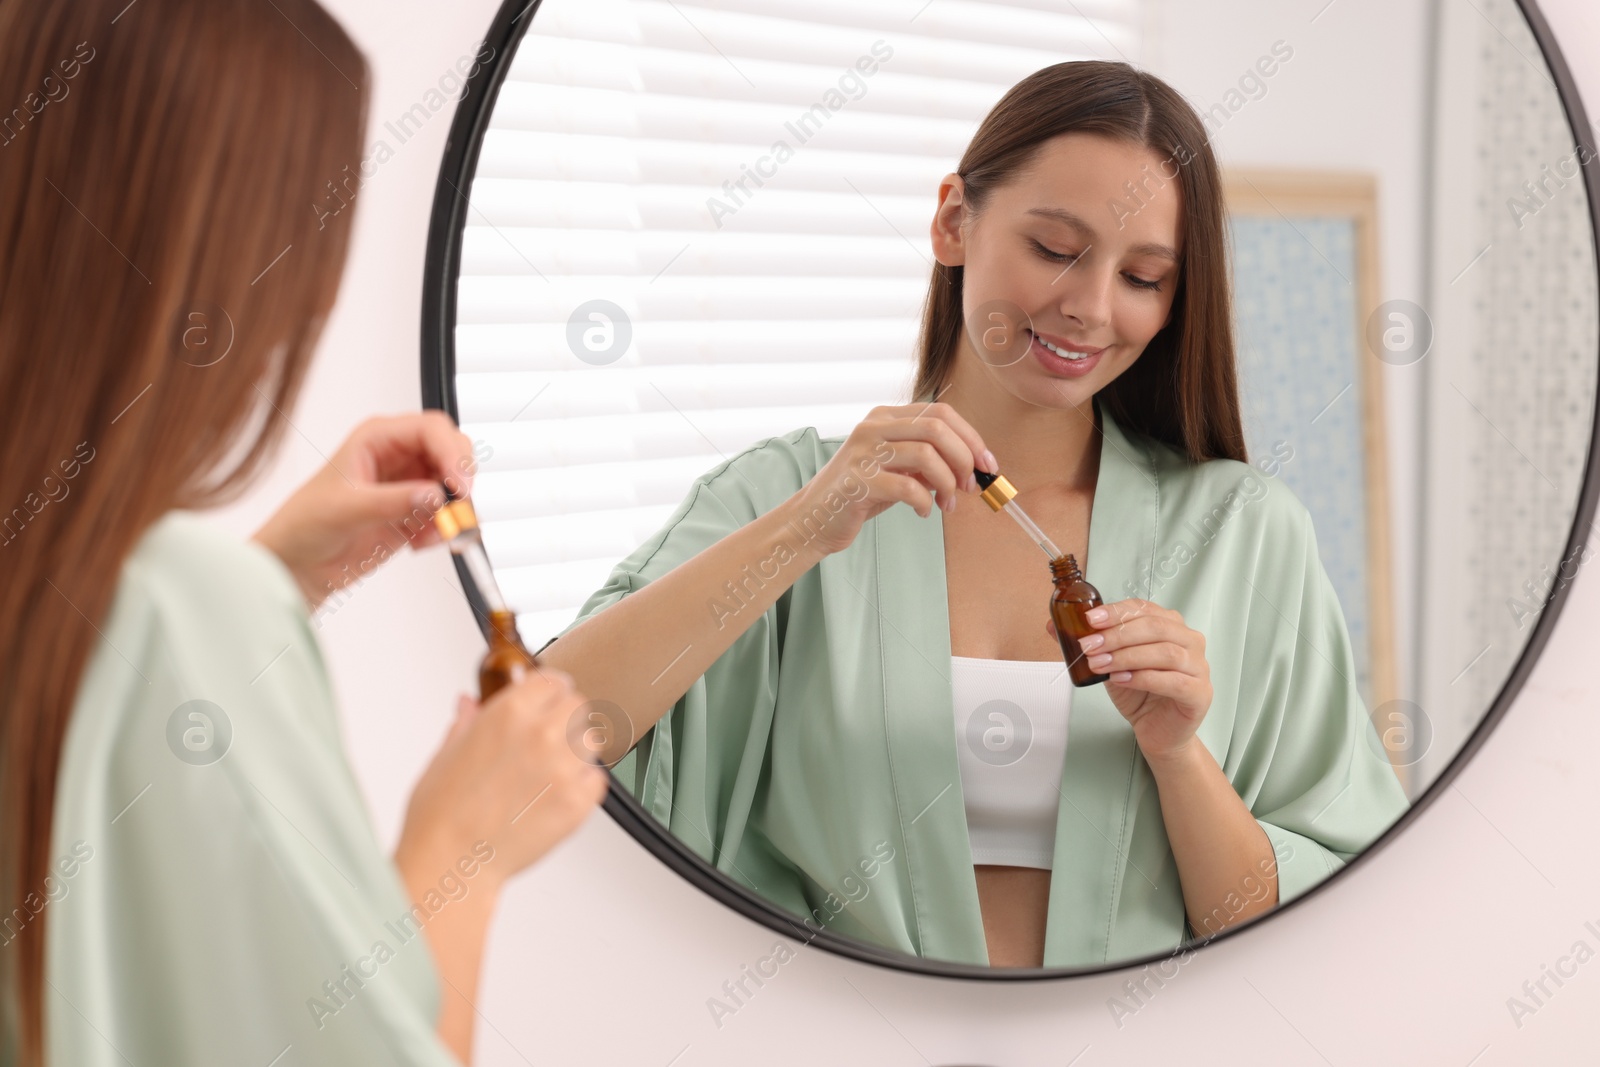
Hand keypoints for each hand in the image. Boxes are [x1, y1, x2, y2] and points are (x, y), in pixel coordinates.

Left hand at [250, 411, 477, 610]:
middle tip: (462, 508)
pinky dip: (444, 531)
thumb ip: (393, 502)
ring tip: (433, 534)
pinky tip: (418, 544)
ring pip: (455, 485)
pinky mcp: (415, 513)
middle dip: (461, 480)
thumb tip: (435, 495)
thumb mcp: (346, 510)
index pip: (430, 430)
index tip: (461, 484)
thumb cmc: (306, 525)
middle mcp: (398, 456)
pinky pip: (448, 515)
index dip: (453, 452)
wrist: (298, 565)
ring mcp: (409, 485)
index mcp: (378, 439)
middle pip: (452, 451)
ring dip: (455, 511)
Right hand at [395, 669, 608, 890]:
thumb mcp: (447, 754)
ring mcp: (564, 767)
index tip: (549, 699)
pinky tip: (557, 794)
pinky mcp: (578, 801)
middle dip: (565, 718)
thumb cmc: (442, 815)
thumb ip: (468, 722)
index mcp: (510, 713)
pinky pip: (597, 779)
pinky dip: (584, 784)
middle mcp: (542, 734)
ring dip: (577, 750)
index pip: (552, 681)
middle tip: (549, 738)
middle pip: (577, 705)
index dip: (550, 691)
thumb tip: (470, 705)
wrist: (452, 862)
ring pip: (591, 740)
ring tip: (550, 771)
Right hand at [787, 400, 997, 556]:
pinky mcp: (857, 480)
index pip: (940, 412)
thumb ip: (928, 461)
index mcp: (884, 417)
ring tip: (947, 504)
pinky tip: (924, 512)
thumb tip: (972, 466)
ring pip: (926, 455)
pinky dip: (926, 502)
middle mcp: (873, 427)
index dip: (971, 437)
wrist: (814, 519)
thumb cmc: (860, 494)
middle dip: (964, 459)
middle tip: (970, 486)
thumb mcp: (897, 469)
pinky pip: (908, 486)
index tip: (987, 465)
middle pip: (937, 428)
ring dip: (948, 483)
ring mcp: (863, 452)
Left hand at [1046, 598, 1212, 766]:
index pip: (1144, 609)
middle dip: (1117, 635)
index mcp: (1170, 626)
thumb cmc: (1139, 694)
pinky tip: (1121, 680)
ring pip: (1165, 653)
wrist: (1157, 731)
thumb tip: (1052, 625)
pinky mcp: (1200, 693)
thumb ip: (1089, 643)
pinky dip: (1144, 678)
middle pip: (1155, 628)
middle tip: (1088, 646)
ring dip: (1127, 656)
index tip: (1090, 619)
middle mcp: (1189, 641)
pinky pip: (1173, 681)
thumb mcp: (1110, 663)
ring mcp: (1199, 667)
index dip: (1116, 612)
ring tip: (1099, 665)